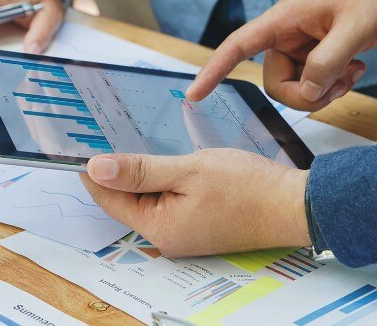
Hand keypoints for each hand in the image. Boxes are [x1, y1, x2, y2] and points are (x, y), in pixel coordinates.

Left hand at [80, 149, 311, 257]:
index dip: (94, 172)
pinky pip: (170, 203)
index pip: (109, 199)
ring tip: (140, 145)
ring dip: (143, 176)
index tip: (82, 148)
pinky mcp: (199, 226)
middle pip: (127, 202)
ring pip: (149, 201)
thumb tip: (96, 168)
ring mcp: (184, 234)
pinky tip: (169, 164)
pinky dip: (164, 183)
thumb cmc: (249, 188)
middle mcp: (168, 238)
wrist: (294, 205)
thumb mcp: (187, 169)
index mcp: (159, 228)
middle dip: (118, 173)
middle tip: (109, 138)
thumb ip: (139, 170)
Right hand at [185, 0, 376, 110]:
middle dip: (306, 94)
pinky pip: (314, 82)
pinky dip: (334, 84)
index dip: (214, 70)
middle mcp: (287, 35)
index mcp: (284, 21)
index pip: (237, 46)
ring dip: (325, 90)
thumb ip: (327, 63)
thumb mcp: (355, 28)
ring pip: (297, 87)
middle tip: (339, 84)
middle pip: (275, 83)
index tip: (195, 95)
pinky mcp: (317, 53)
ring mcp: (302, 46)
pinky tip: (356, 68)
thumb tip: (307, 91)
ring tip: (353, 70)